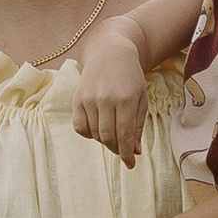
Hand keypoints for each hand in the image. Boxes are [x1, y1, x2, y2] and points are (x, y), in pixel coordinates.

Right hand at [71, 27, 151, 161]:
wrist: (110, 52)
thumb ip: (137, 126)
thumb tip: (134, 152)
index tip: (130, 164)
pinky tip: (97, 128)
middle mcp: (105, 99)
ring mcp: (88, 98)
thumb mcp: (140, 99)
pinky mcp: (77, 98)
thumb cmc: (130, 77)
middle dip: (116, 148)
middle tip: (122, 149)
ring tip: (112, 133)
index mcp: (125, 99)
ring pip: (94, 133)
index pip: (124, 135)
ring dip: (103, 140)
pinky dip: (88, 133)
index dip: (127, 153)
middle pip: (107, 137)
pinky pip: (79, 126)